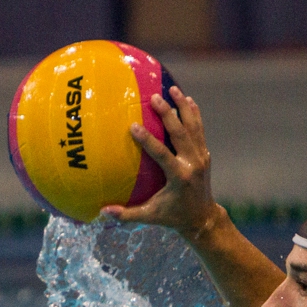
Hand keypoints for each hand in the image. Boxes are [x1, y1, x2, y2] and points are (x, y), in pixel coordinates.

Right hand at [101, 86, 219, 239]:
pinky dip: (194, 114)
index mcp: (178, 177)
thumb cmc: (173, 216)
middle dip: (168, 114)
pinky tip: (187, 99)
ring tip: (172, 88)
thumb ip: (126, 215)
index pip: (162, 154)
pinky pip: (199, 130)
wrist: (202, 218)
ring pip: (193, 127)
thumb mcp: (150, 217)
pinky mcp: (204, 154)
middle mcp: (192, 164)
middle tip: (154, 97)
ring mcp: (201, 157)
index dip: (148, 140)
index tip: (134, 125)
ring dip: (183, 107)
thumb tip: (102, 211)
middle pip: (180, 134)